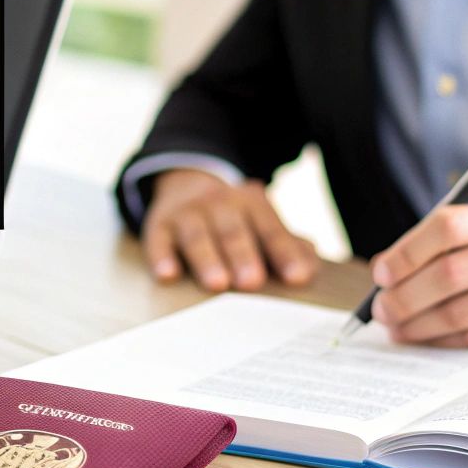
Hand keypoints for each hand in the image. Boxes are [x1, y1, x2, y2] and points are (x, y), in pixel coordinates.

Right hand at [141, 169, 317, 291]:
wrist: (185, 184)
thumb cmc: (234, 219)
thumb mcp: (261, 222)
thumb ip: (287, 245)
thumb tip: (309, 267)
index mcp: (252, 203)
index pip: (271, 228)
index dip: (284, 252)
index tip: (297, 277)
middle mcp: (219, 203)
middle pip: (233, 230)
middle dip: (243, 255)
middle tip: (252, 282)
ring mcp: (187, 212)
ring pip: (197, 234)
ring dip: (207, 258)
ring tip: (217, 283)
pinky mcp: (159, 225)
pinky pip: (158, 240)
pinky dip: (161, 256)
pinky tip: (168, 275)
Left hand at [368, 202, 467, 349]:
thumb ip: (458, 240)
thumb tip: (391, 271)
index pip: (447, 226)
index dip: (406, 251)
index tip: (381, 271)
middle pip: (447, 275)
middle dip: (403, 296)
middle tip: (381, 309)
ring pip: (458, 313)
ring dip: (417, 325)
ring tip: (395, 327)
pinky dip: (445, 341)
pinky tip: (427, 339)